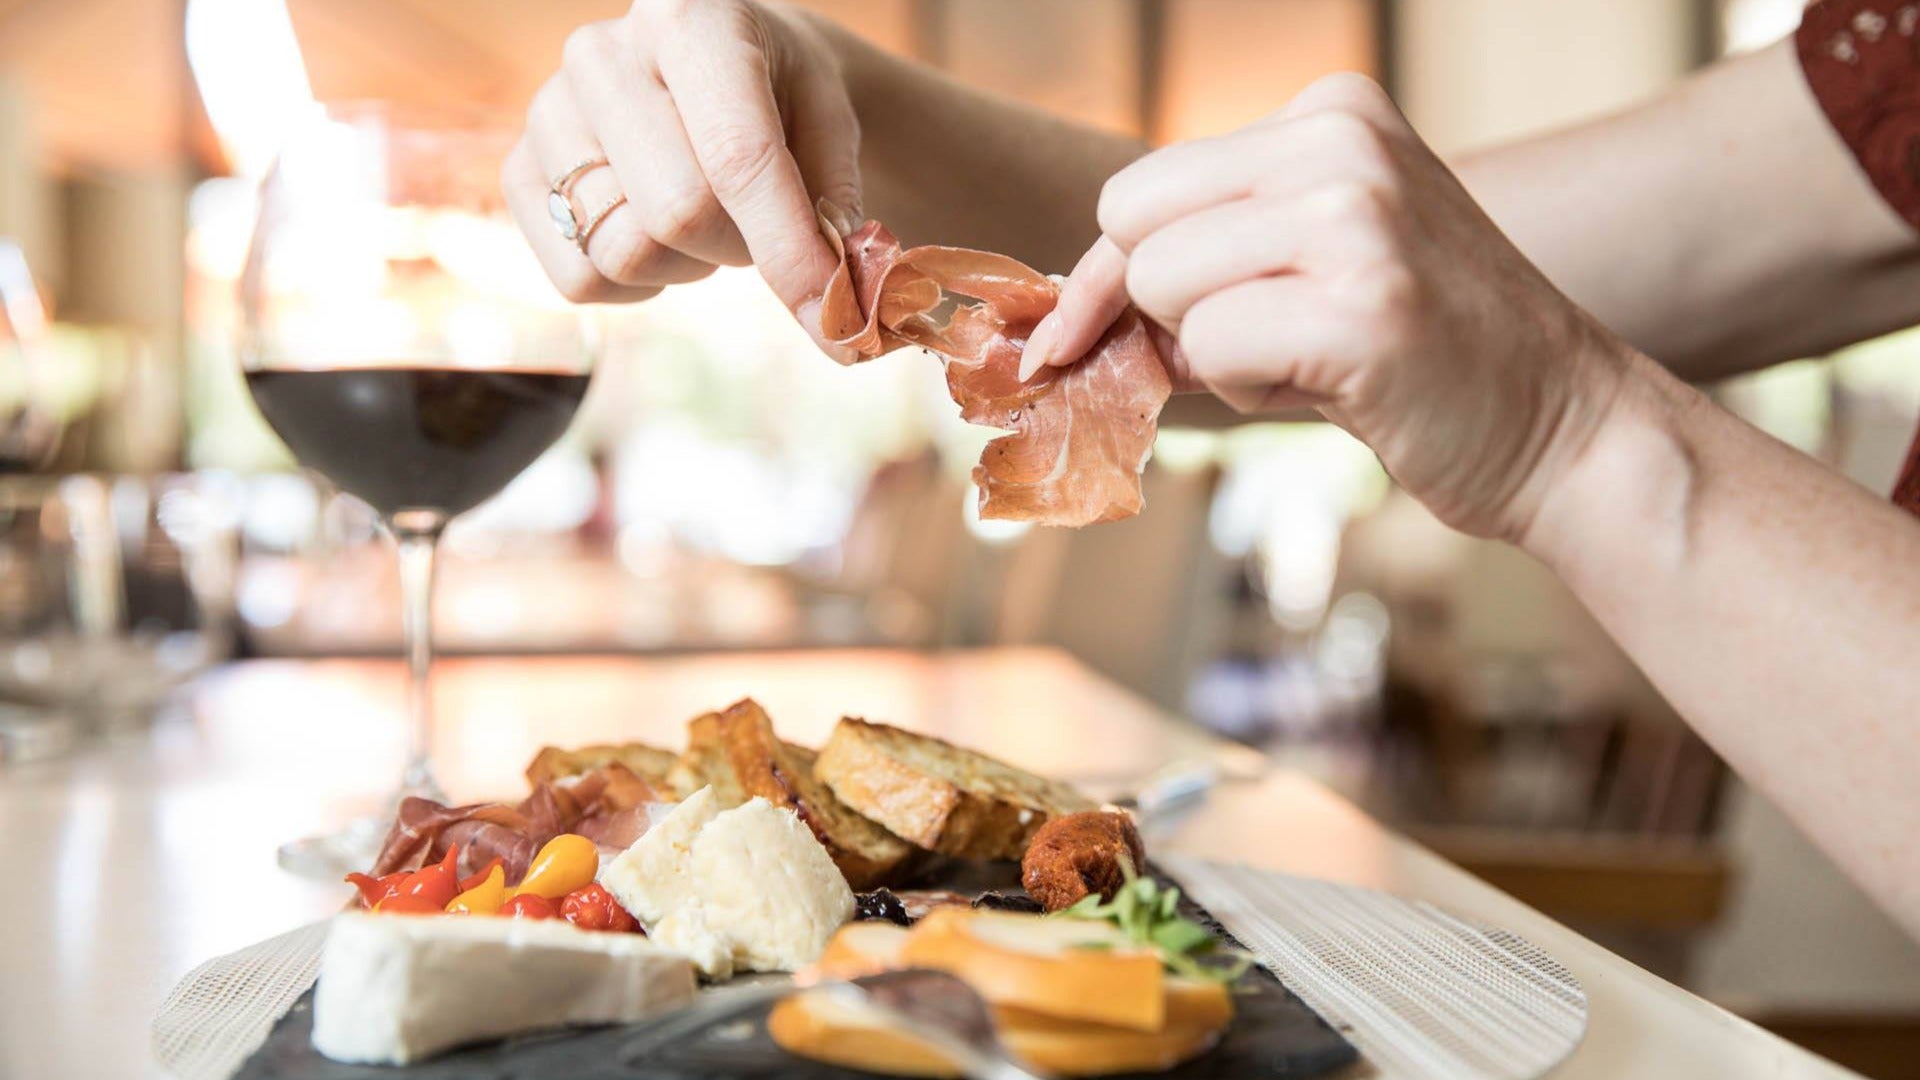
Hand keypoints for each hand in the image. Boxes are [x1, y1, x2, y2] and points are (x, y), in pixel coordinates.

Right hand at [502, 0, 859, 355]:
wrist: (717, 64)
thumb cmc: (782, 94)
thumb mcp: (829, 123)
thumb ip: (832, 208)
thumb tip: (840, 310)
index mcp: (690, 18)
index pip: (737, 158)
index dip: (788, 249)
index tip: (832, 319)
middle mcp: (601, 55)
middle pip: (678, 214)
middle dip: (740, 248)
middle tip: (760, 223)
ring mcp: (547, 111)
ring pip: (625, 252)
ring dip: (688, 263)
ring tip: (706, 214)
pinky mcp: (518, 170)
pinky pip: (579, 279)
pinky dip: (635, 285)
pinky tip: (658, 236)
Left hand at [1025, 74, 1632, 540]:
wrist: (1562, 427)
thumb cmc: (1417, 359)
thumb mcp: (1312, 266)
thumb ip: (1204, 259)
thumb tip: (1062, 305)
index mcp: (1331, 114)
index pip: (1141, 186)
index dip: (1118, 275)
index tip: (1104, 332)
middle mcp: (1343, 144)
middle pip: (1133, 226)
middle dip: (1164, 308)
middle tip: (1256, 343)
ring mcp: (1359, 219)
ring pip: (1163, 288)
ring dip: (1216, 353)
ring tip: (1314, 359)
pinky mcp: (1365, 307)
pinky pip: (1211, 349)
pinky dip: (1249, 390)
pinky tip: (1337, 387)